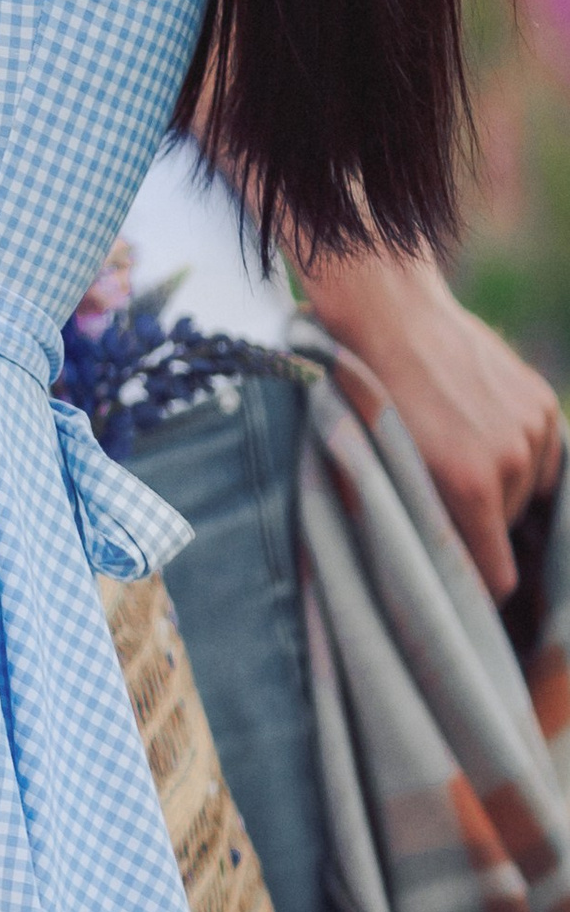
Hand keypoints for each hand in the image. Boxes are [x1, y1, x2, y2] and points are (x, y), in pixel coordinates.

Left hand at [302, 245, 563, 598]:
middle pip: (508, 534)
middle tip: (438, 505)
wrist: (389, 318)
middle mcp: (511, 461)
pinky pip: (543, 461)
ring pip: (528, 497)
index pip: (497, 577)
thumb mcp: (375, 474)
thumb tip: (421, 586)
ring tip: (453, 463)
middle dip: (478, 530)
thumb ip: (409, 529)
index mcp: (468, 485)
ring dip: (499, 494)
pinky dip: (517, 461)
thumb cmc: (366, 400)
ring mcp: (532, 429)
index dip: (475, 592)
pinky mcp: (542, 405)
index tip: (456, 593)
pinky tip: (479, 439)